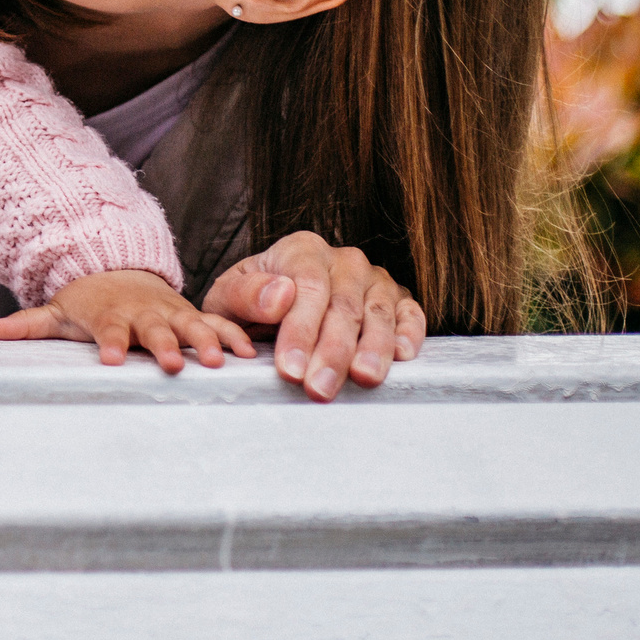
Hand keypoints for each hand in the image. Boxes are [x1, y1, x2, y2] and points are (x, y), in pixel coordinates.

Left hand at [0, 268, 253, 373]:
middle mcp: (143, 313)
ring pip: (191, 325)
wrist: (119, 267)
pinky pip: (216, 323)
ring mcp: (170, 312)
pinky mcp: (192, 314)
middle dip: (164, 345)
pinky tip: (247, 353)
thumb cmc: (88, 300)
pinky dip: (232, 335)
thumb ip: (29, 324)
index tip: (110, 360)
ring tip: (218, 361)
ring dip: (205, 342)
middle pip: (154, 330)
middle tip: (173, 364)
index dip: (109, 344)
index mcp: (110, 315)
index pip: (108, 331)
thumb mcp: (58, 311)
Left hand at [200, 230, 426, 402]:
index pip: (307, 287)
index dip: (300, 330)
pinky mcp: (398, 301)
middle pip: (343, 306)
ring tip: (362, 379)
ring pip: (378, 314)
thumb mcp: (228, 297)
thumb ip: (245, 294)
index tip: (290, 368)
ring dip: (372, 349)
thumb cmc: (249, 303)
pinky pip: (410, 314)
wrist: (273, 305)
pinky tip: (401, 356)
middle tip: (319, 389)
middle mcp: (344, 261)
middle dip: (331, 351)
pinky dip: (410, 333)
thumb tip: (279, 297)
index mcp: (302, 250)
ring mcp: (375, 280)